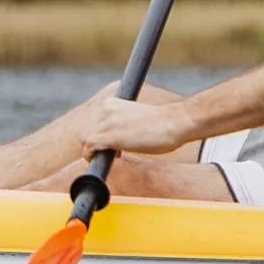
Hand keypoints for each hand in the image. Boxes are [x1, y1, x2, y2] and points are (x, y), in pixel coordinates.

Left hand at [79, 94, 198, 157]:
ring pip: (87, 139)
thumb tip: (113, 140)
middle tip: (115, 152)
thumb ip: (121, 123)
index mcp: (112, 103)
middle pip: (89, 131)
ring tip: (114, 156)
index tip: (114, 144)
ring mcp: (108, 123)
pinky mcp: (111, 136)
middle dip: (98, 144)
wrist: (176, 122)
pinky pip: (90, 147)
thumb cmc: (162, 123)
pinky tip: (103, 161)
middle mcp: (106, 110)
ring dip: (96, 151)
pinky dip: (91, 156)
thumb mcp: (135, 117)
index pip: (94, 122)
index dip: (101, 135)